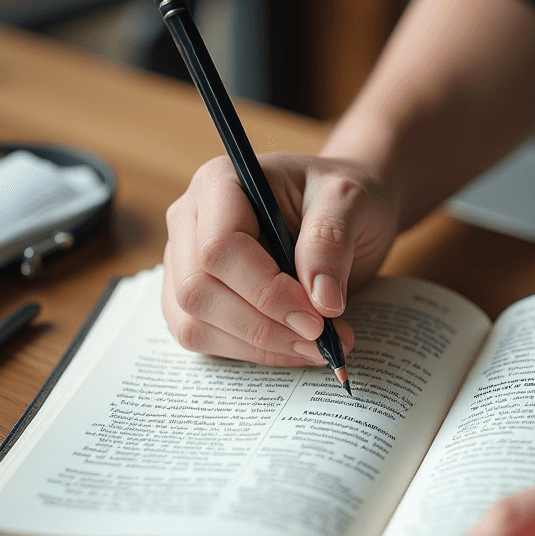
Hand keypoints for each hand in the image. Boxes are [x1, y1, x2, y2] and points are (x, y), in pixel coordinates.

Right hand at [162, 153, 398, 365]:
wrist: (339, 210)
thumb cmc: (339, 197)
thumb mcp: (350, 201)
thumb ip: (330, 242)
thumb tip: (321, 301)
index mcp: (220, 183)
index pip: (219, 247)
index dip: (265, 291)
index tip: (317, 316)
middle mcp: (190, 221)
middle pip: (198, 290)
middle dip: (263, 326)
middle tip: (321, 337)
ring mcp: (184, 262)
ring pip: (195, 323)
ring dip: (259, 347)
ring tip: (319, 346)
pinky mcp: (194, 298)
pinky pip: (203, 338)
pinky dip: (251, 353)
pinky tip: (294, 347)